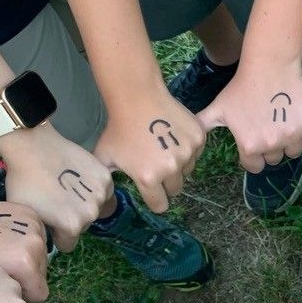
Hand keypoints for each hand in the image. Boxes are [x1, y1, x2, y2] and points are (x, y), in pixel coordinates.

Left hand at [0, 124, 113, 251]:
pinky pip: (102, 192)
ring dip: (83, 203)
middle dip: (71, 217)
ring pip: (93, 208)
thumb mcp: (27, 214)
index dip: (56, 234)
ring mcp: (100, 194)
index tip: (49, 219)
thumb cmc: (23, 180)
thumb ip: (42, 231)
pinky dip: (92, 188)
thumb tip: (48, 237)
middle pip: (82, 226)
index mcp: (71, 225)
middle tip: (56, 200)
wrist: (32, 146)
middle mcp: (90, 213)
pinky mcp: (105, 176)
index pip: (68, 244)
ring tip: (66, 187)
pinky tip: (77, 178)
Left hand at [95, 87, 205, 212]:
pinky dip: (187, 148)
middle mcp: (171, 169)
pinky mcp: (198, 138)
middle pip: (175, 189)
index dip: (155, 200)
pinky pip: (196, 152)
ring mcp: (187, 153)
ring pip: (187, 170)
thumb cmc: (119, 128)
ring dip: (179, 165)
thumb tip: (103, 194)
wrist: (137, 97)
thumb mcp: (105, 156)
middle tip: (157, 165)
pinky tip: (174, 136)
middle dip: (167, 182)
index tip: (152, 190)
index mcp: (149, 178)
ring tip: (164, 147)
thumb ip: (107, 177)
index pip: (160, 205)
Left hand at [199, 63, 301, 172]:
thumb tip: (192, 136)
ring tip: (282, 124)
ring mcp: (292, 136)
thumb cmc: (242, 87)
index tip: (255, 141)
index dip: (253, 156)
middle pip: (274, 159)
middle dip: (271, 148)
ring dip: (289, 143)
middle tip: (268, 128)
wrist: (269, 66)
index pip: (254, 166)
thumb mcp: (219, 107)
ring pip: (293, 152)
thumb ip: (204, 124)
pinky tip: (294, 119)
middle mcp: (271, 145)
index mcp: (249, 146)